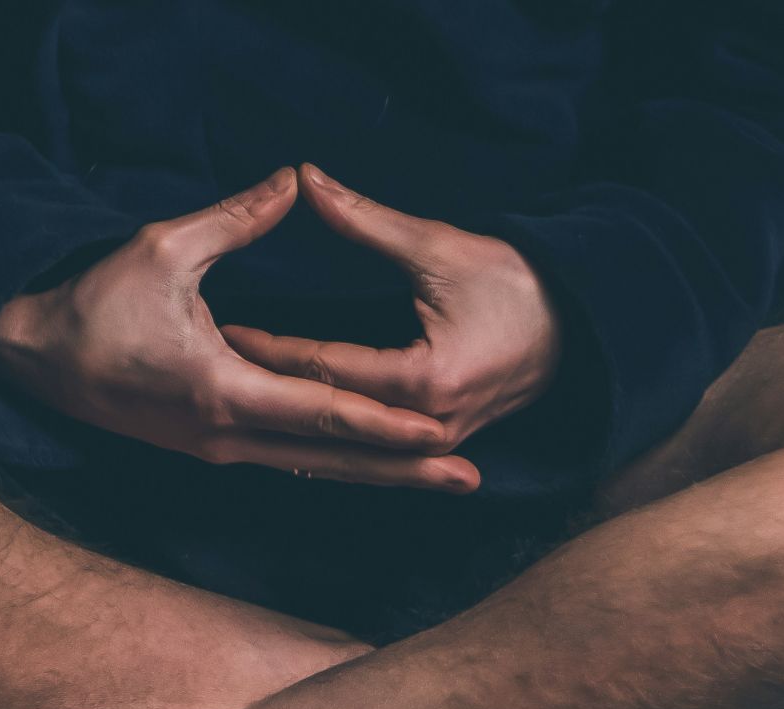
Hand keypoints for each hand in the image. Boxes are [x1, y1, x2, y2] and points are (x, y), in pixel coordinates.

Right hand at [0, 168, 478, 491]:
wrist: (32, 359)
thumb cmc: (92, 302)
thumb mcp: (164, 247)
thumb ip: (237, 219)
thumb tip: (294, 180)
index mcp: (222, 391)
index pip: (323, 413)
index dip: (386, 424)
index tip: (441, 430)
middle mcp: (226, 436)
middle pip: (332, 460)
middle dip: (404, 470)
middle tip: (470, 481)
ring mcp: (217, 450)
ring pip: (314, 469)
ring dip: (379, 476)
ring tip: (440, 482)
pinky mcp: (209, 449)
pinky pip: (287, 463)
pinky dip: (336, 466)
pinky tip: (373, 467)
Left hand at [222, 164, 562, 456]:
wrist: (582, 328)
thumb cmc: (518, 283)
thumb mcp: (440, 247)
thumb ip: (365, 221)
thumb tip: (305, 181)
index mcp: (424, 381)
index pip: (323, 367)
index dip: (267, 346)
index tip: (217, 328)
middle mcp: (425, 426)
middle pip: (324, 414)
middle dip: (264, 393)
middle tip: (201, 376)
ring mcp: (433, 444)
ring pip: (342, 445)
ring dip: (288, 427)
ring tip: (227, 413)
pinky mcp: (437, 446)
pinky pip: (367, 451)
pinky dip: (324, 441)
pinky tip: (282, 435)